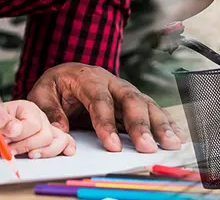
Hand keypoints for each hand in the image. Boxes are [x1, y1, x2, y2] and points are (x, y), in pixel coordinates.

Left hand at [0, 100, 75, 157]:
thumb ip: (3, 123)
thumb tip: (14, 129)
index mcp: (28, 108)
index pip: (33, 125)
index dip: (19, 136)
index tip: (5, 141)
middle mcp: (41, 117)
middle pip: (46, 135)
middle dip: (28, 146)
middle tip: (11, 150)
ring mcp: (48, 127)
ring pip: (59, 140)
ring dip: (44, 152)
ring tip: (30, 155)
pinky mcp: (51, 138)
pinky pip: (66, 140)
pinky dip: (67, 146)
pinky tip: (66, 152)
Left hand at [27, 62, 182, 153]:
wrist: (68, 73)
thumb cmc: (56, 85)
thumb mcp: (42, 93)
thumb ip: (49, 111)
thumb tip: (61, 131)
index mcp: (88, 77)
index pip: (99, 100)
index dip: (106, 123)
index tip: (113, 147)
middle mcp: (112, 81)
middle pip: (130, 100)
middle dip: (141, 125)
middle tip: (148, 147)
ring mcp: (125, 89)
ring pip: (146, 104)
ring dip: (160, 124)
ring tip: (170, 143)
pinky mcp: (134, 99)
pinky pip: (153, 109)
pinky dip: (166, 122)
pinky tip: (177, 134)